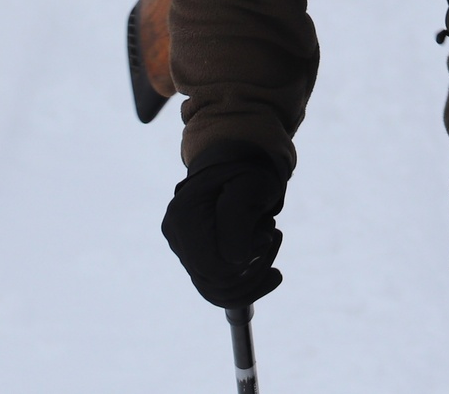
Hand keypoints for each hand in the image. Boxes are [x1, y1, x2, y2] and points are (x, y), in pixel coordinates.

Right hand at [162, 149, 287, 307]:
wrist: (240, 157)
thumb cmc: (249, 169)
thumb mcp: (252, 185)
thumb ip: (237, 219)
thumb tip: (235, 260)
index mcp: (185, 215)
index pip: (212, 268)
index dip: (245, 262)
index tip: (268, 236)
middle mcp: (176, 233)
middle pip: (214, 283)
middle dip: (253, 267)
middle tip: (272, 234)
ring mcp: (182, 246)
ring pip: (217, 291)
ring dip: (254, 275)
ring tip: (270, 241)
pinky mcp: (193, 255)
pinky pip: (217, 288)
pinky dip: (248, 284)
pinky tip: (271, 272)